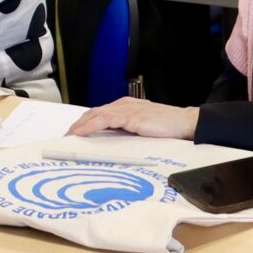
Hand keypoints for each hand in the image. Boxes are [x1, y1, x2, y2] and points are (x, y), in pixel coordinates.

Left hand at [68, 97, 196, 139]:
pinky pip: (105, 119)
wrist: (186, 123)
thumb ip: (129, 132)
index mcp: (126, 108)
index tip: (74, 135)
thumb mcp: (143, 130)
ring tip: (69, 137)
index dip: (84, 124)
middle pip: (93, 113)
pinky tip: (82, 133)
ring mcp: (126, 109)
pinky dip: (91, 125)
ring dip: (80, 126)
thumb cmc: (168, 129)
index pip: (99, 114)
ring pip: (96, 115)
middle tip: (66, 138)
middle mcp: (123, 106)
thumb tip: (114, 146)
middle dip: (78, 125)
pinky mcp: (131, 116)